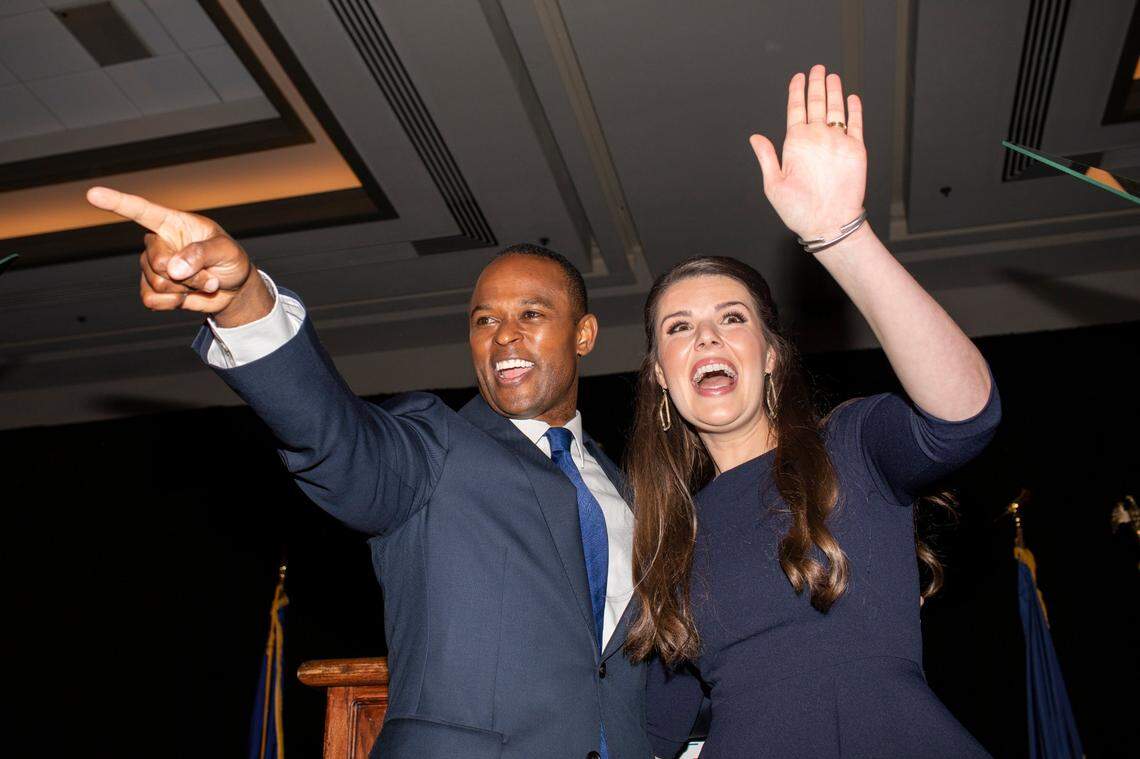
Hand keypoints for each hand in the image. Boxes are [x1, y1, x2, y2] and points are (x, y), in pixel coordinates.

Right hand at [86, 187, 271, 324]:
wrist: (233, 289)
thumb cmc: (230, 260)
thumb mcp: (227, 250)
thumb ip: (202, 253)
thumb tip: (171, 269)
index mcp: (172, 223)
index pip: (141, 210)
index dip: (116, 202)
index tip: (92, 193)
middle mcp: (157, 243)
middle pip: (157, 262)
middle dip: (189, 275)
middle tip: (210, 275)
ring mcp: (151, 267)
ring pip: (157, 284)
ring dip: (187, 289)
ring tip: (202, 283)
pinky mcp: (151, 289)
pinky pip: (152, 300)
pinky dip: (175, 303)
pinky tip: (186, 296)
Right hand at [748, 65, 866, 242]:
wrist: (832, 224)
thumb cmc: (800, 210)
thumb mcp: (773, 185)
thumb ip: (766, 156)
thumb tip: (755, 138)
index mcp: (796, 142)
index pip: (795, 108)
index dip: (797, 90)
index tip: (798, 78)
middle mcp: (818, 136)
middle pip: (817, 102)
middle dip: (817, 82)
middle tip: (818, 69)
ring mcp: (840, 140)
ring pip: (836, 108)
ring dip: (834, 90)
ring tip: (833, 77)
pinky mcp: (857, 149)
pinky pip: (857, 122)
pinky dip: (854, 109)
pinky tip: (852, 99)